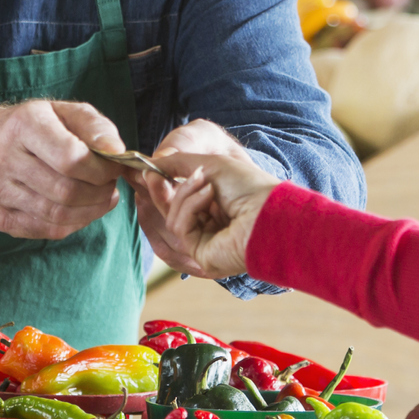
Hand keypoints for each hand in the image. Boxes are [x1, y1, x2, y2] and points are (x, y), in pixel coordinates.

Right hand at [0, 99, 123, 237]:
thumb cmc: (38, 127)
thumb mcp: (67, 112)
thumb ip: (96, 127)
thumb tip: (117, 152)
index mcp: (24, 125)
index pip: (70, 158)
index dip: (102, 169)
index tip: (115, 167)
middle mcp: (3, 158)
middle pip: (66, 191)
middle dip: (100, 192)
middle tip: (110, 184)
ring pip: (58, 216)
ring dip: (91, 210)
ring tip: (101, 196)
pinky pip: (47, 230)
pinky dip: (74, 223)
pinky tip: (82, 208)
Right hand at [137, 149, 281, 279]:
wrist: (270, 210)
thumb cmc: (249, 185)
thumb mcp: (211, 164)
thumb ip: (178, 163)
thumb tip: (150, 164)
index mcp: (216, 205)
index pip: (179, 198)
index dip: (162, 184)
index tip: (147, 170)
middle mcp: (211, 225)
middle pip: (170, 210)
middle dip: (161, 190)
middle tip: (151, 173)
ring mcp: (206, 241)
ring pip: (172, 217)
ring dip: (184, 193)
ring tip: (205, 180)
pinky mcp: (202, 254)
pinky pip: (180, 227)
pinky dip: (189, 206)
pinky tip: (208, 194)